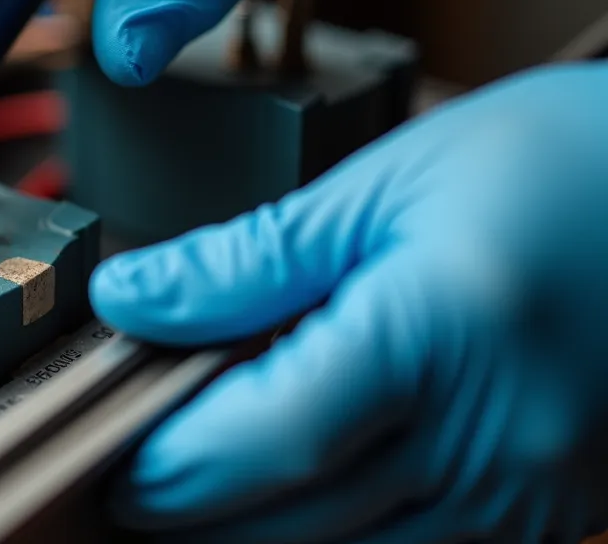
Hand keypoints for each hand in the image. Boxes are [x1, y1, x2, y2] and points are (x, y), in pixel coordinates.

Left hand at [91, 62, 607, 542]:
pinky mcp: (554, 514)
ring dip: (260, 536)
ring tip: (207, 488)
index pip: (270, 441)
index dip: (176, 469)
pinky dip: (340, 539)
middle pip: (298, 522)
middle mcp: (495, 437)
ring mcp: (534, 492)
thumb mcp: (385, 186)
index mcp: (442, 333)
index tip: (117, 466)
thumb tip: (130, 300)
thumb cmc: (553, 163)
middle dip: (198, 516)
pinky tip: (300, 497)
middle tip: (137, 484)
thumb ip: (247, 260)